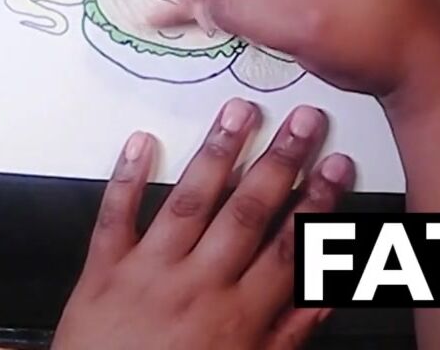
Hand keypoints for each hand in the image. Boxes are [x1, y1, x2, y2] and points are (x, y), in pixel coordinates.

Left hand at [53, 98, 354, 349]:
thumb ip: (291, 331)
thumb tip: (326, 288)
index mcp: (236, 317)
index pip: (287, 247)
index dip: (317, 203)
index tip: (337, 165)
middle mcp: (196, 287)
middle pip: (246, 214)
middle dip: (280, 162)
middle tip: (305, 120)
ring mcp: (148, 274)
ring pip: (189, 203)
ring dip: (218, 154)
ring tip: (242, 112)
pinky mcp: (103, 273)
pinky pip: (114, 219)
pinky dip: (125, 179)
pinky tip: (142, 141)